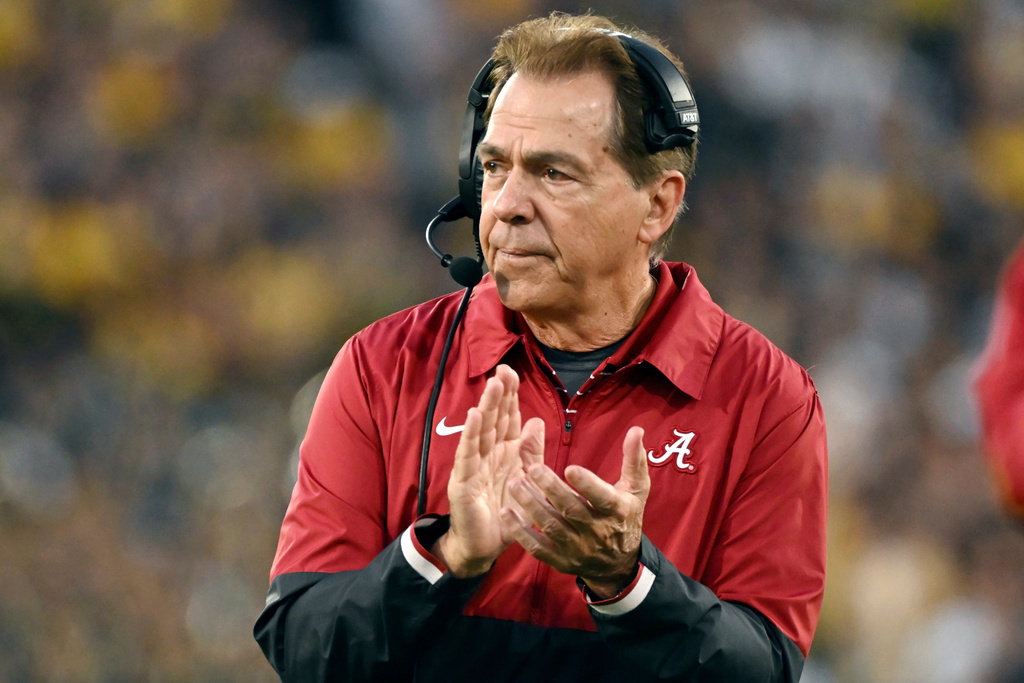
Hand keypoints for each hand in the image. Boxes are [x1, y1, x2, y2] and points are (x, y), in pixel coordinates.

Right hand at [433, 365, 544, 576]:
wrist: (485, 545)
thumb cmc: (505, 512)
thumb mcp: (525, 478)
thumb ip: (531, 451)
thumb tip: (536, 421)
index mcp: (504, 451)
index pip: (507, 418)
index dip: (509, 396)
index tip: (512, 372)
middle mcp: (487, 454)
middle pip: (494, 419)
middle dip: (498, 394)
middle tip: (503, 370)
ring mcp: (473, 466)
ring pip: (481, 431)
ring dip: (486, 407)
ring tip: (492, 385)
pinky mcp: (462, 482)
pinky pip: (468, 455)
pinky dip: (471, 435)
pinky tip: (475, 417)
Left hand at [501, 426, 649, 598]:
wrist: (618, 564)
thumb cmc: (625, 516)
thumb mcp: (636, 489)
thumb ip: (634, 459)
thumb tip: (636, 430)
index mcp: (616, 511)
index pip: (602, 498)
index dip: (587, 484)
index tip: (570, 468)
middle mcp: (597, 532)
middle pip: (571, 510)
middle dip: (550, 489)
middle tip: (531, 468)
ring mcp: (577, 549)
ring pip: (552, 527)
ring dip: (531, 506)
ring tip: (514, 484)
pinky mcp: (560, 561)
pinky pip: (538, 548)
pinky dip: (520, 532)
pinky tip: (506, 513)